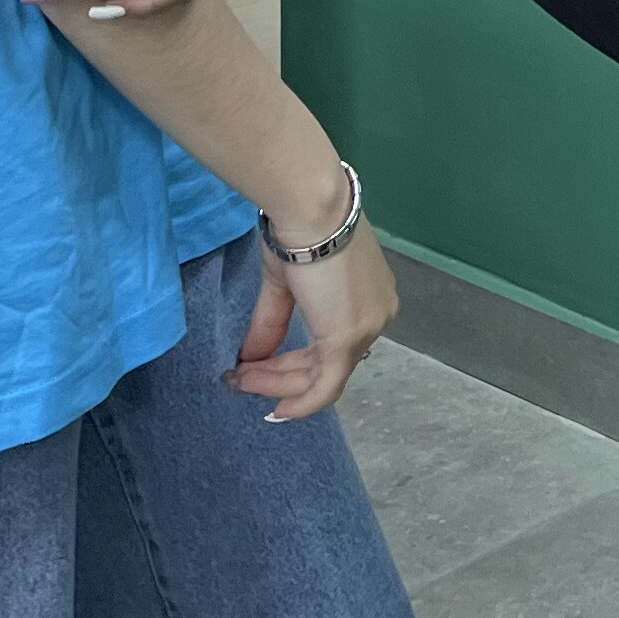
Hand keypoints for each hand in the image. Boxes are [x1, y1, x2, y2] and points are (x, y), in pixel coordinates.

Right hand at [228, 212, 399, 423]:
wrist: (310, 209)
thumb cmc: (299, 231)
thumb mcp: (284, 283)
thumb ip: (272, 323)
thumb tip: (249, 358)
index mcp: (370, 298)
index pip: (334, 343)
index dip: (295, 361)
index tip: (260, 367)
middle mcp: (376, 316)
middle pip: (328, 364)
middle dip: (281, 375)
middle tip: (242, 378)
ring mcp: (366, 329)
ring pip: (323, 377)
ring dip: (279, 383)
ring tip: (241, 381)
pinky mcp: (347, 339)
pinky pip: (325, 385)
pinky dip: (301, 402)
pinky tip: (276, 408)